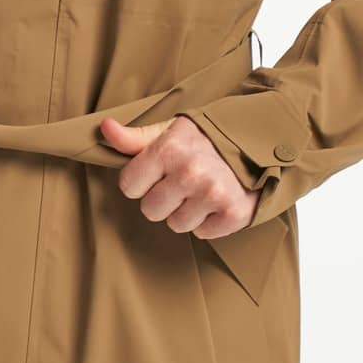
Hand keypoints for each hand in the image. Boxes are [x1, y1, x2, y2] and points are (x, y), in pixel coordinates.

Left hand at [99, 112, 259, 237]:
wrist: (257, 143)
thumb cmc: (206, 138)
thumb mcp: (169, 131)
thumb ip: (134, 138)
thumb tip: (105, 129)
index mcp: (169, 149)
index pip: (129, 186)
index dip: (140, 181)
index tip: (156, 173)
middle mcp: (190, 172)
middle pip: (150, 210)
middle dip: (162, 199)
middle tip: (180, 182)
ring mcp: (214, 194)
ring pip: (176, 224)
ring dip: (186, 211)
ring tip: (200, 190)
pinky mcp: (234, 213)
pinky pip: (203, 233)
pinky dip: (209, 221)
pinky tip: (215, 201)